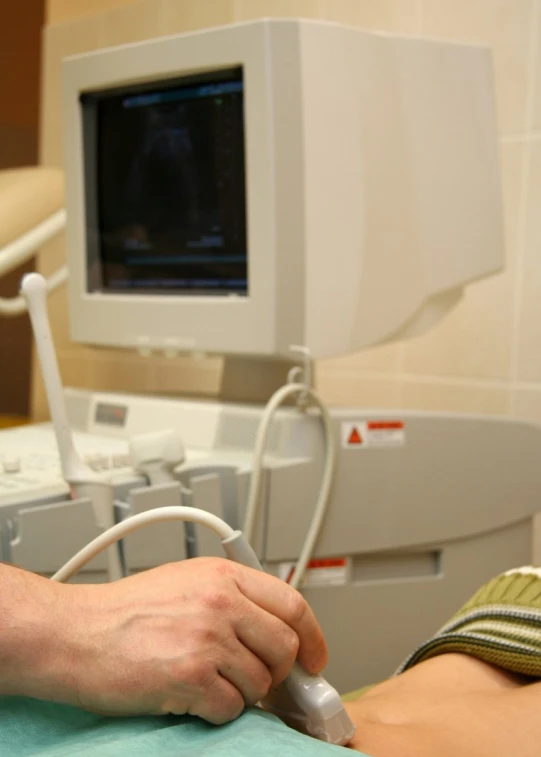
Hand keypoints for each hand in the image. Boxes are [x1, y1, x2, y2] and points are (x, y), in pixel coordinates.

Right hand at [27, 558, 326, 723]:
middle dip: (277, 672)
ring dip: (240, 692)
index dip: (313, 636)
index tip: (315, 658)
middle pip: (284, 646)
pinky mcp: (191, 675)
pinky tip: (190, 695)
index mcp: (222, 575)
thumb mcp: (185, 582)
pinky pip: (231, 708)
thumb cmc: (122, 611)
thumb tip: (271, 630)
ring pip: (260, 682)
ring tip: (207, 682)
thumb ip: (231, 598)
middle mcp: (220, 601)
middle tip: (260, 682)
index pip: (292, 603)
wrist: (75, 633)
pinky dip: (216, 710)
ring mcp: (207, 638)